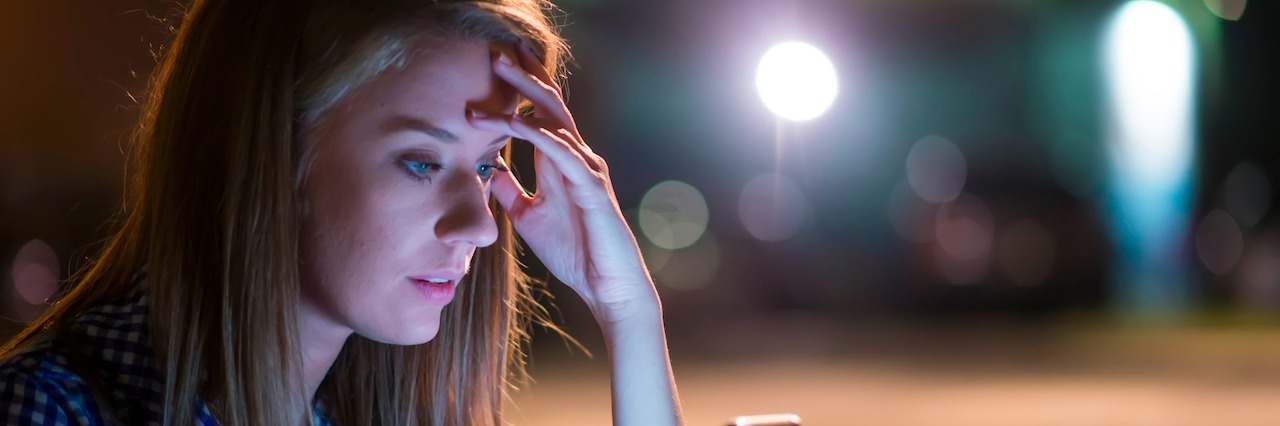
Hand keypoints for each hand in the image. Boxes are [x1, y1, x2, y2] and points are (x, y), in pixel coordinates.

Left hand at [467, 43, 657, 324]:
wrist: (607, 287)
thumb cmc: (575, 253)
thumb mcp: (528, 217)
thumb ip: (510, 191)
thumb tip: (487, 169)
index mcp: (560, 163)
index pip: (539, 115)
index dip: (519, 89)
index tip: (492, 68)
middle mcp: (576, 158)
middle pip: (549, 105)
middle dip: (523, 77)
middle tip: (496, 53)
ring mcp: (586, 169)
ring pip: (555, 120)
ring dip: (524, 97)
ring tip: (499, 75)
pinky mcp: (592, 187)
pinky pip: (563, 153)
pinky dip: (539, 135)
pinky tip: (517, 123)